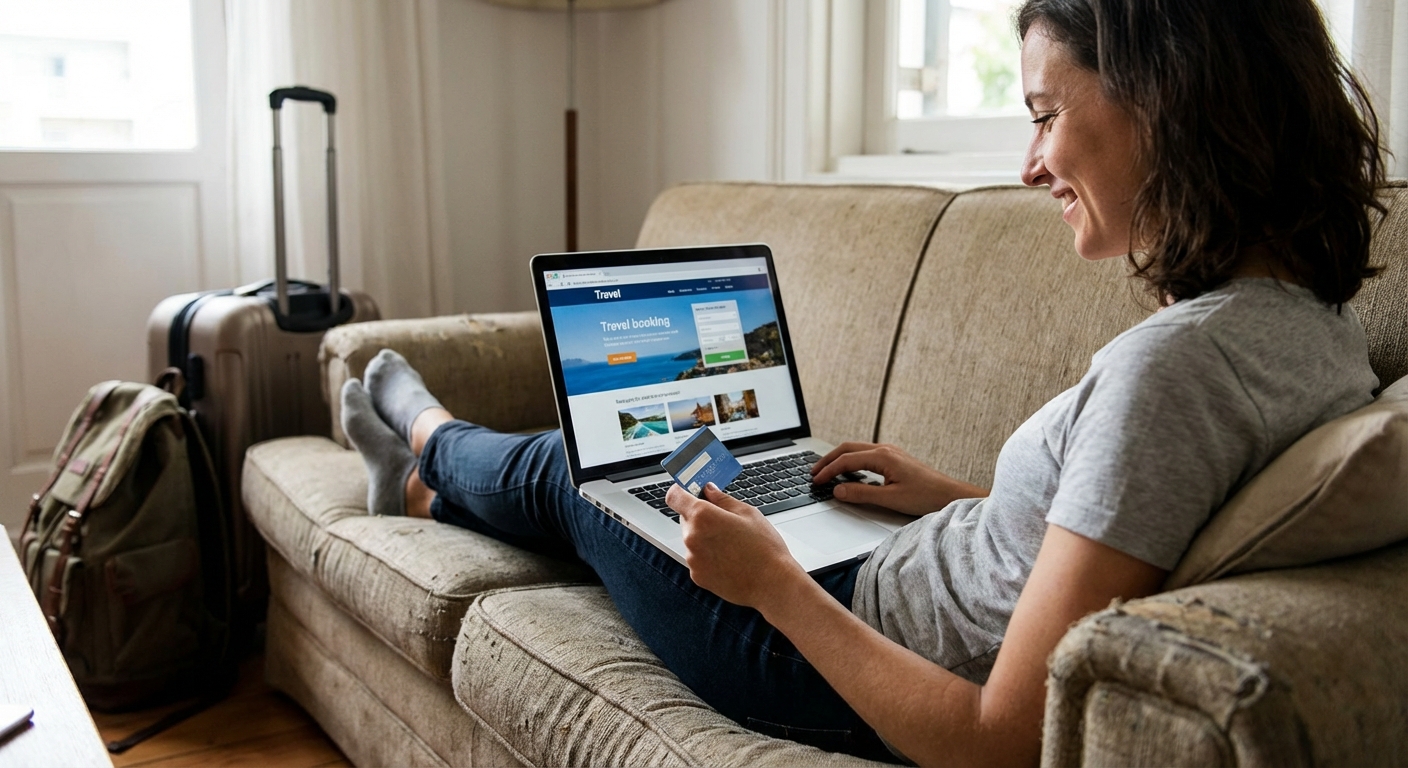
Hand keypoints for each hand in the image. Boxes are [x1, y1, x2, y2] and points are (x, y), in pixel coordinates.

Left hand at [666, 482, 806, 608]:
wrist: (771, 583)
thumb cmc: (764, 548)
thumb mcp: (747, 513)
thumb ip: (722, 499)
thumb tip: (709, 490)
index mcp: (703, 516)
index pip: (674, 497)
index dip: (680, 491)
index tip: (688, 491)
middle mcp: (692, 537)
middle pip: (685, 519)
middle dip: (700, 517)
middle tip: (723, 521)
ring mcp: (693, 559)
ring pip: (692, 540)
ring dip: (704, 538)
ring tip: (731, 544)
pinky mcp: (697, 575)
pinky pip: (697, 558)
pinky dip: (708, 556)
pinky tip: (729, 559)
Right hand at [811, 442, 987, 515]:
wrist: (950, 495)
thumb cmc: (926, 496)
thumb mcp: (890, 499)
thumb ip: (861, 494)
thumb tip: (837, 490)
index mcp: (882, 456)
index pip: (846, 460)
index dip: (828, 471)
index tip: (816, 481)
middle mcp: (886, 450)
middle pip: (848, 448)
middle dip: (828, 459)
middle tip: (814, 472)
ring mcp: (891, 453)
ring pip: (857, 450)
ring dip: (839, 459)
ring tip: (826, 471)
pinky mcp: (895, 460)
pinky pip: (866, 455)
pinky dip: (851, 462)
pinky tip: (848, 473)